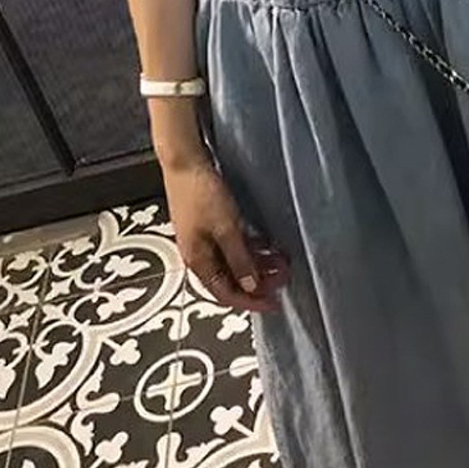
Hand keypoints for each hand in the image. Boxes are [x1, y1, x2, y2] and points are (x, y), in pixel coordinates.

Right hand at [163, 158, 289, 312]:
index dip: (251, 301)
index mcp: (198, 261)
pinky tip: (266, 245)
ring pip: (233, 263)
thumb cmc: (202, 193)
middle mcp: (199, 255)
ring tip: (280, 261)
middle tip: (283, 278)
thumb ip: (240, 259)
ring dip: (257, 265)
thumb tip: (251, 287)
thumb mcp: (227, 229)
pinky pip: (232, 247)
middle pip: (230, 280)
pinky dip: (250, 250)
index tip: (274, 304)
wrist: (185, 163)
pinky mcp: (208, 226)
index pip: (226, 294)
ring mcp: (203, 240)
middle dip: (258, 283)